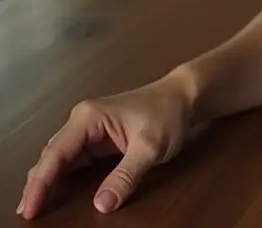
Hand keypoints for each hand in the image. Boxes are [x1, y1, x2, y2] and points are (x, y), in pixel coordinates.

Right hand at [16, 71, 194, 218]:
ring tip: (34, 206)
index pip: (55, 154)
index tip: (29, 208)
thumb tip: (103, 204)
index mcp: (89, 117)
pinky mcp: (98, 138)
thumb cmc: (169, 113)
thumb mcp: (151, 146)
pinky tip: (55, 192)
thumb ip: (126, 175)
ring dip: (46, 181)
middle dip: (37, 184)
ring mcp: (89, 128)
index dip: (39, 183)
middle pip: (51, 156)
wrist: (186, 96)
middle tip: (27, 213)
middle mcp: (83, 120)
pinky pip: (73, 159)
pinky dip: (61, 176)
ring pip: (59, 158)